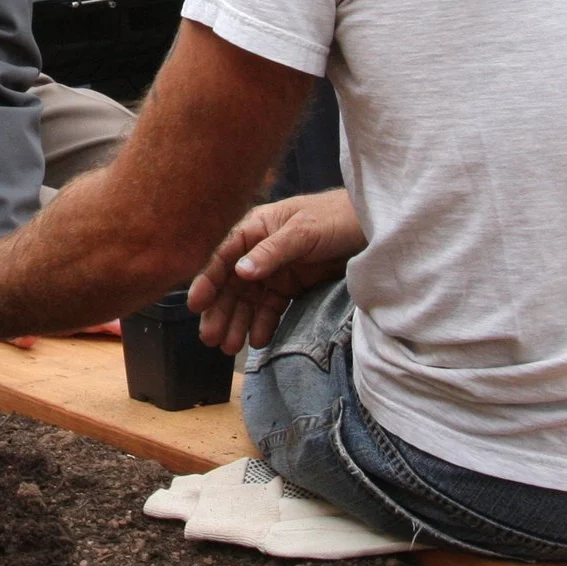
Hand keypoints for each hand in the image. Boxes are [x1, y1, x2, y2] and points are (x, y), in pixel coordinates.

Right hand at [186, 190, 366, 355]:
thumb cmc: (335, 217)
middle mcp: (258, 251)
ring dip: (237, 323)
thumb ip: (272, 251)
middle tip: (211, 339)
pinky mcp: (292, 287)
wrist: (370, 226)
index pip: (223, 256)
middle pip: (231, 284)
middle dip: (220, 311)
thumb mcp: (303, 231)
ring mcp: (275, 271)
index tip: (195, 304)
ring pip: (248, 301)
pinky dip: (263, 325)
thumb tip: (240, 272)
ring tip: (230, 348)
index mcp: (255, 229)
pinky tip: (257, 340)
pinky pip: (272, 309)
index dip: (207, 280)